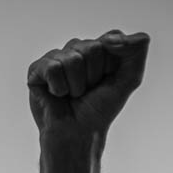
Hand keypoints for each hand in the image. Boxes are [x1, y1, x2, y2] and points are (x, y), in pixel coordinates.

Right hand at [27, 31, 150, 140]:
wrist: (78, 133)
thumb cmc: (100, 108)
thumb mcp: (130, 78)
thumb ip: (136, 50)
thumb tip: (109, 39)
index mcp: (99, 47)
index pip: (112, 38)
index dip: (112, 64)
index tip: (108, 80)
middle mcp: (77, 48)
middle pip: (92, 48)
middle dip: (93, 75)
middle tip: (87, 91)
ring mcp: (56, 57)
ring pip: (72, 59)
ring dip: (76, 85)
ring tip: (72, 95)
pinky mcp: (36, 69)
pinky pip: (53, 68)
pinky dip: (59, 87)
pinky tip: (57, 94)